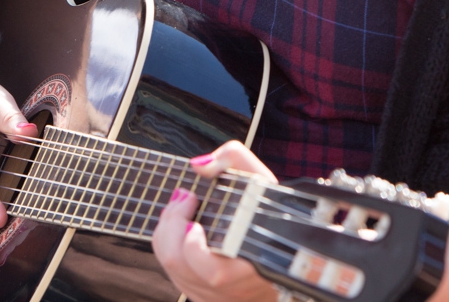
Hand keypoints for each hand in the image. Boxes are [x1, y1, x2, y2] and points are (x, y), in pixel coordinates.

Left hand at [152, 142, 278, 301]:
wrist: (282, 252)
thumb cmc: (270, 214)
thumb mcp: (261, 181)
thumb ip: (233, 159)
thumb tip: (198, 166)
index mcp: (251, 263)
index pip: (214, 272)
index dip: (195, 248)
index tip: (194, 219)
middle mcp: (232, 286)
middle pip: (181, 265)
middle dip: (171, 226)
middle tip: (183, 200)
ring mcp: (215, 295)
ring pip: (173, 270)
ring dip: (166, 234)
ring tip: (178, 209)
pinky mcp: (204, 297)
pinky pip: (175, 276)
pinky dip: (169, 248)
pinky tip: (178, 229)